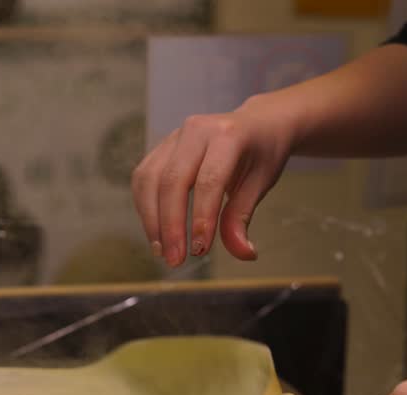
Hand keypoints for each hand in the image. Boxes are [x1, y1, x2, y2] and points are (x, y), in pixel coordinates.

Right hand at [131, 97, 295, 267]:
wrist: (256, 123)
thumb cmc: (262, 154)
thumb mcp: (261, 184)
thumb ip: (243, 217)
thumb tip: (243, 253)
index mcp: (228, 135)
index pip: (208, 181)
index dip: (201, 218)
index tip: (199, 251)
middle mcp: (196, 130)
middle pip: (172, 180)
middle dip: (170, 225)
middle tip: (176, 260)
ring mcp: (175, 137)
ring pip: (150, 179)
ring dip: (152, 220)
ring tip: (163, 252)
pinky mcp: (161, 147)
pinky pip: (144, 178)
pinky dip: (146, 208)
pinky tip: (156, 234)